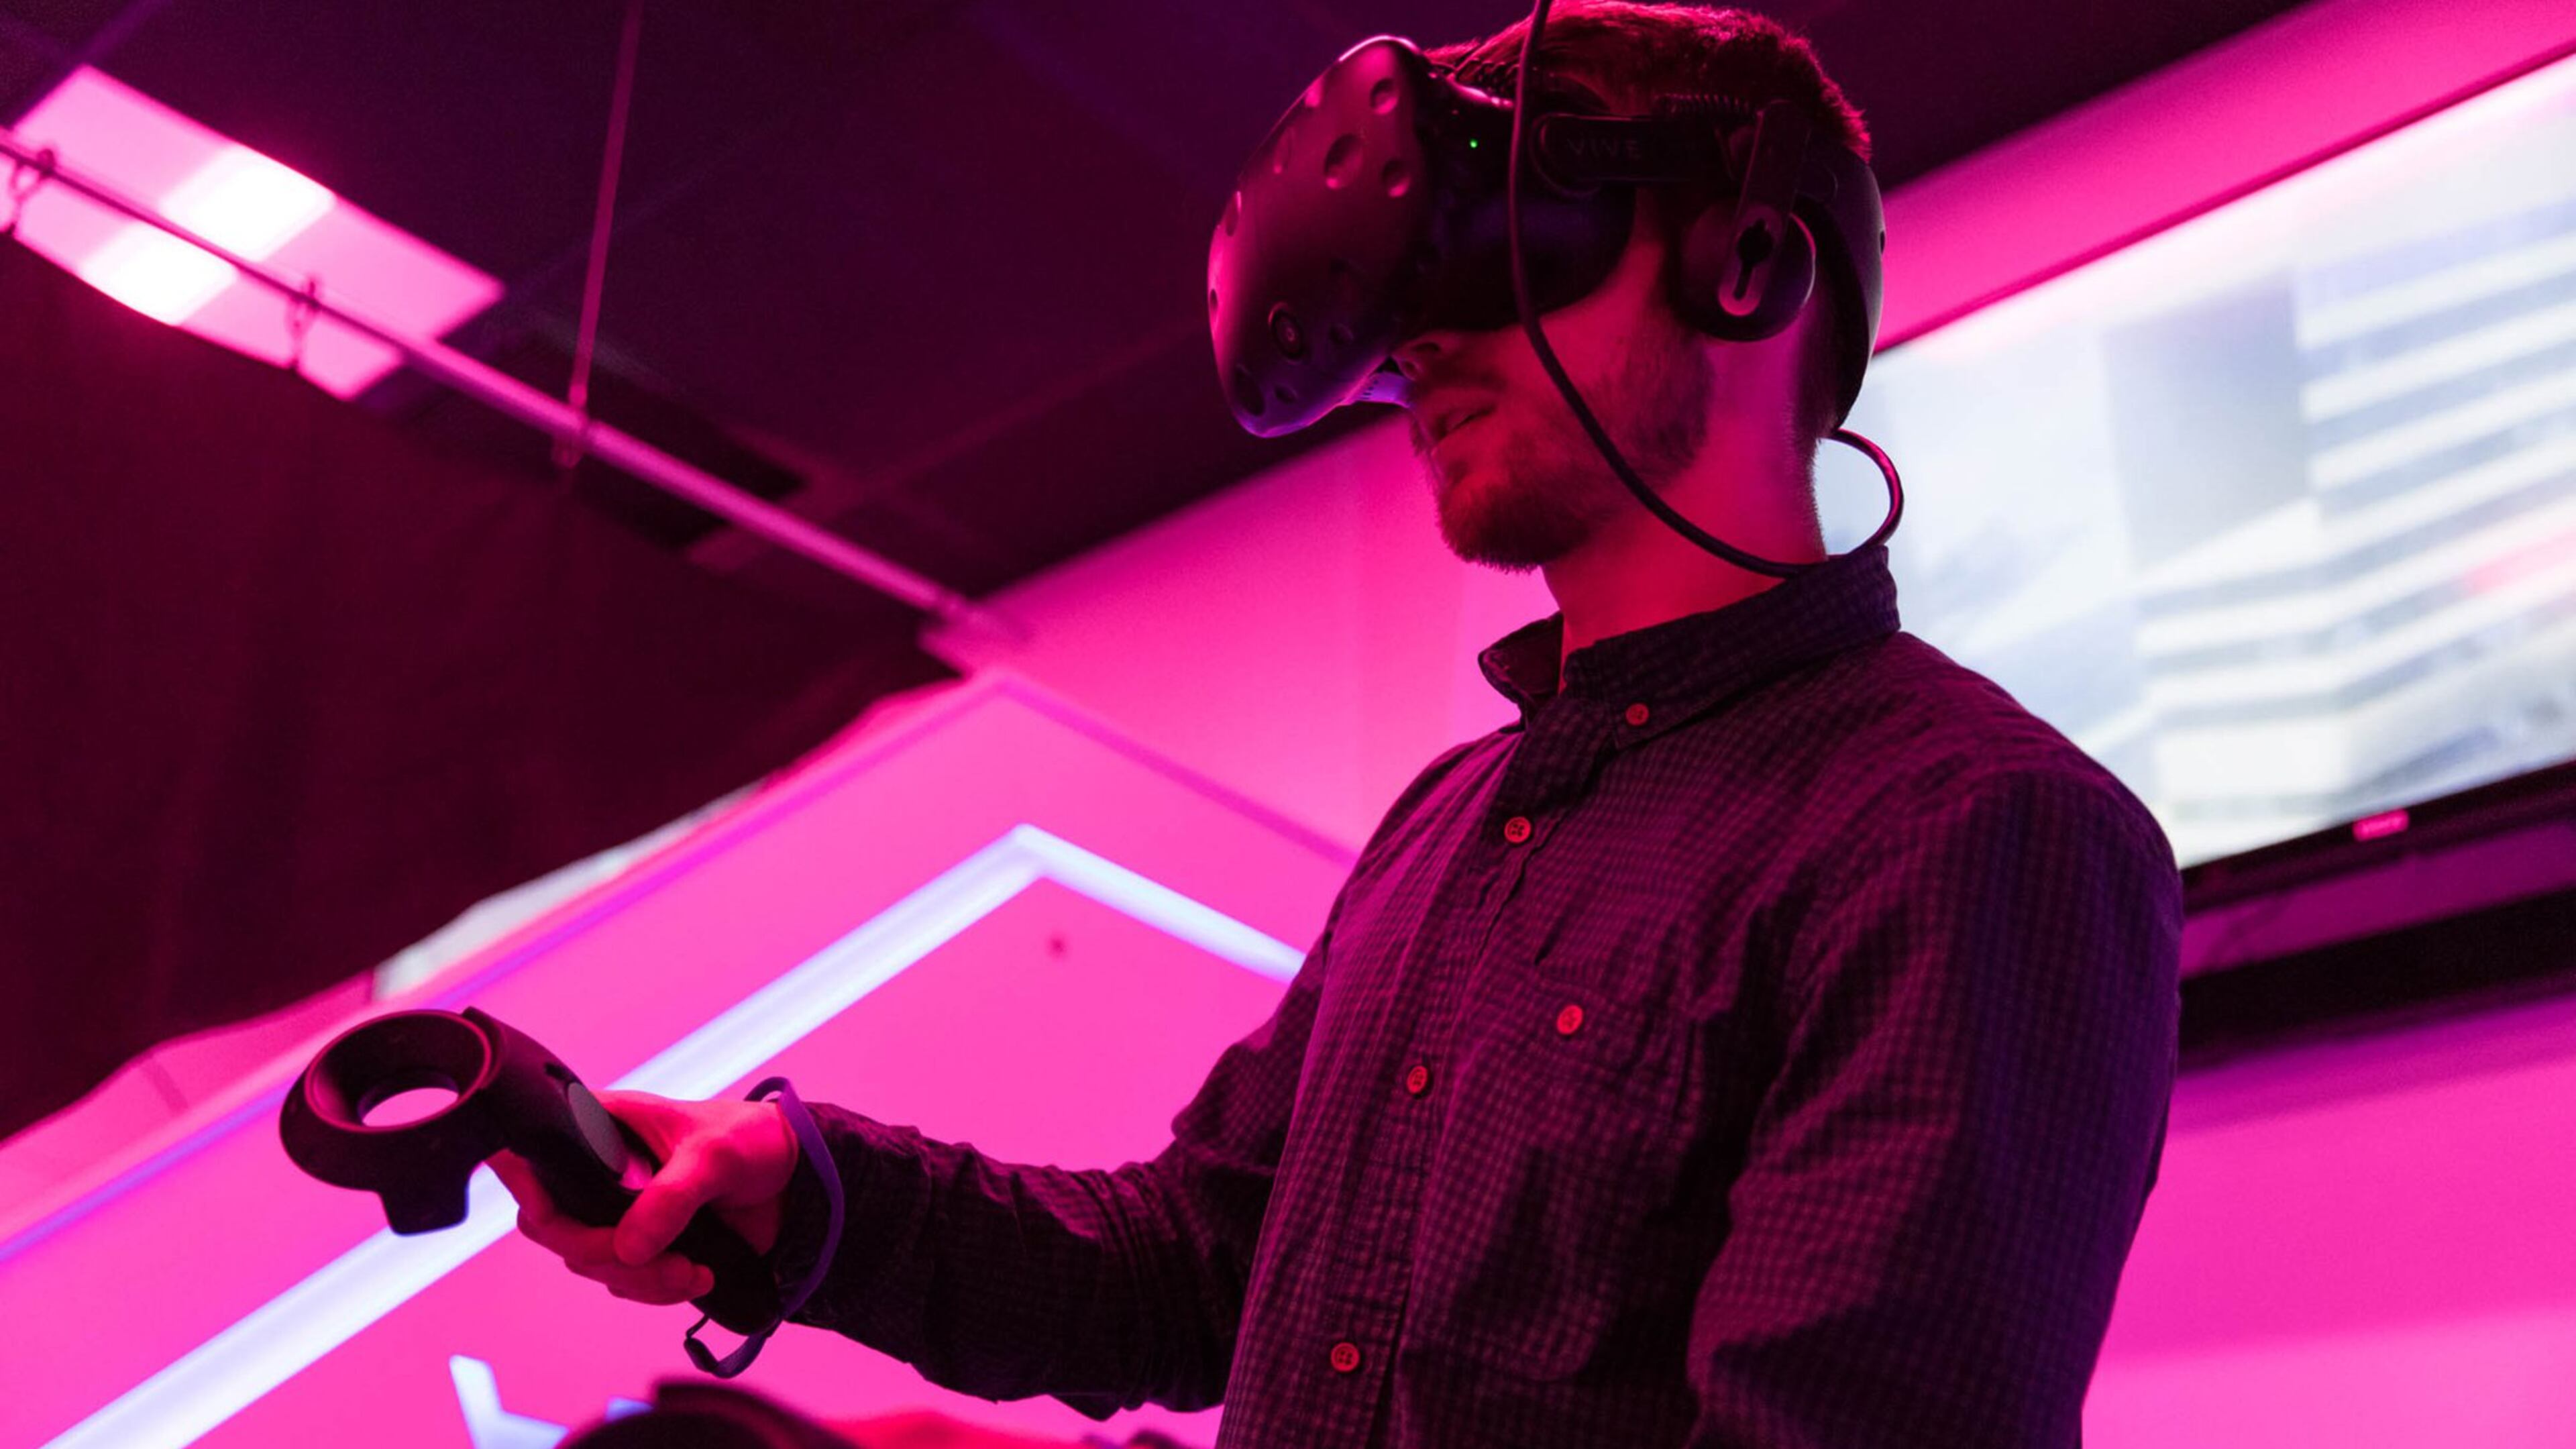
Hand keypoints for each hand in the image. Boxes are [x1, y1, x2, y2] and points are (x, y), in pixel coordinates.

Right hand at [490, 1089, 799, 1306]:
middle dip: (598, 1252)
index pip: (536, 1151)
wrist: (797, 1179)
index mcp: (605, 1126)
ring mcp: (620, 1211)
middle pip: (556, 1225)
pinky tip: (698, 1278)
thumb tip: (628, 1248)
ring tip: (692, 1272)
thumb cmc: (753, 1141)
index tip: (550, 1212)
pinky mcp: (646, 1245)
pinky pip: (626, 1280)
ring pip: (592, 1261)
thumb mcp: (716, 1155)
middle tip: (652, 1261)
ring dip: (638, 1279)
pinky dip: (656, 1289)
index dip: (524, 1182)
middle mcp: (600, 1170)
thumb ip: (672, 1196)